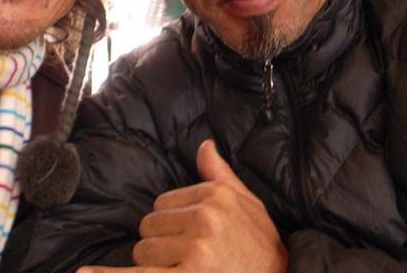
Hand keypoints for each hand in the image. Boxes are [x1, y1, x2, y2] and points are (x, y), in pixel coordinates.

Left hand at [77, 139, 286, 272]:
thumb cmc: (262, 251)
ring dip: (158, 267)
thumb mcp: (250, 208)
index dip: (173, 224)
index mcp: (216, 196)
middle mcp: (205, 218)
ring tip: (190, 272)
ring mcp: (195, 250)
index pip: (165, 202)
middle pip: (150, 227)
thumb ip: (221, 176)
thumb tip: (203, 146)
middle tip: (191, 261)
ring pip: (144, 252)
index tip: (194, 239)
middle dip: (162, 245)